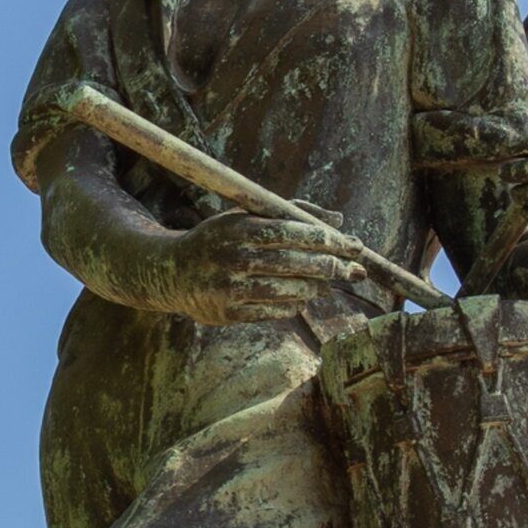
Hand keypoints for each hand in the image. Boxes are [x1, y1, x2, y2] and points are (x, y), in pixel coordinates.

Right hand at [130, 208, 378, 323]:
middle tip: (355, 270)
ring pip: (287, 291)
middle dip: (330, 267)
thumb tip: (338, 220)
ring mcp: (229, 288)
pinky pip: (273, 312)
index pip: (290, 231)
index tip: (353, 244)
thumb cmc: (220, 239)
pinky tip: (302, 298)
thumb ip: (292, 213)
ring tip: (328, 285)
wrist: (172, 272)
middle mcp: (233, 257)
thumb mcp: (247, 216)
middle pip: (293, 263)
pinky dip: (293, 305)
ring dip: (314, 288)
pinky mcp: (228, 314)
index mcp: (238, 227)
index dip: (326, 239)